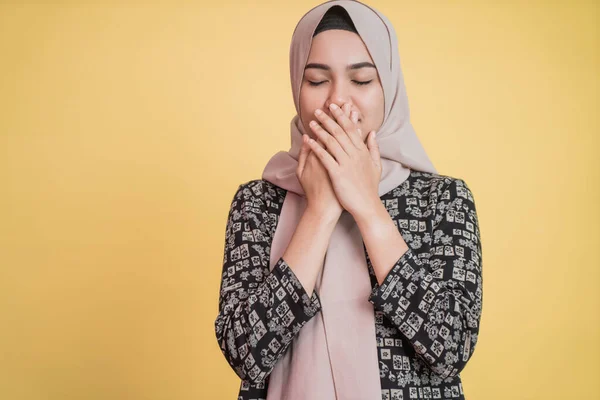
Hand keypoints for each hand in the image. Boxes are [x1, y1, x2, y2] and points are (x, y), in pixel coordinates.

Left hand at [305, 102, 381, 217]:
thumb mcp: (376, 165)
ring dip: (320, 130)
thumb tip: (372, 132)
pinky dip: (315, 147)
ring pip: (331, 142)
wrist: (367, 205)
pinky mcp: (338, 173)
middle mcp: (355, 154)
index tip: (334, 107)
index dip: (341, 116)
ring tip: (311, 122)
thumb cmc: (369, 187)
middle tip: (319, 110)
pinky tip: (308, 140)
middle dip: (328, 119)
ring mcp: (346, 163)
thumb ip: (374, 147)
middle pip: (340, 132)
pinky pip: (324, 157)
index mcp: (362, 151)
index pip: (351, 128)